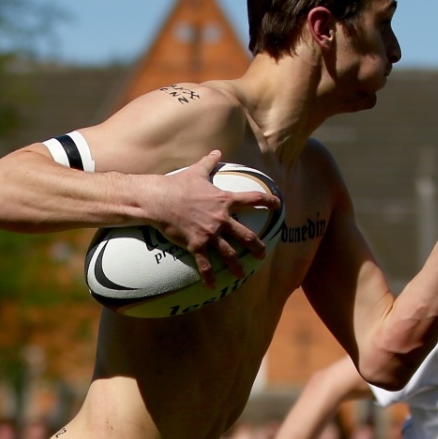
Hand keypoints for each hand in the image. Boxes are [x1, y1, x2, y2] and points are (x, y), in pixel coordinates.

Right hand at [147, 150, 278, 284]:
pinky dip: (209, 277)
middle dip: (256, 246)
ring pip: (229, 253)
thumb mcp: (197, 171)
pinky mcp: (196, 244)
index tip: (278, 205)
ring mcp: (210, 233)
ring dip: (237, 265)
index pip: (253, 199)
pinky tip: (212, 287)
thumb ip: (209, 162)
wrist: (159, 200)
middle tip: (262, 254)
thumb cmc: (177, 185)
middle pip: (246, 235)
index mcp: (224, 200)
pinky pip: (205, 264)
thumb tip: (217, 151)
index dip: (268, 201)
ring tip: (242, 275)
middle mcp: (221, 218)